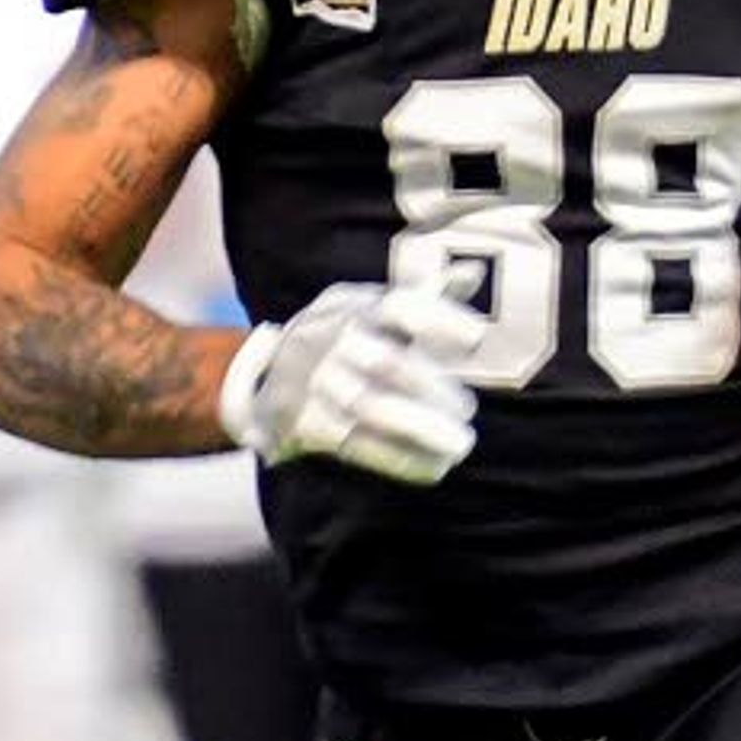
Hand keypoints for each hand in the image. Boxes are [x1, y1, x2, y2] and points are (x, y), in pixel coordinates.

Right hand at [223, 282, 488, 483]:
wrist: (264, 381)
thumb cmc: (337, 339)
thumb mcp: (367, 306)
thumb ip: (421, 294)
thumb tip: (472, 273)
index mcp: (351, 305)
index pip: (398, 306)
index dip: (439, 319)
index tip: (476, 338)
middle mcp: (329, 339)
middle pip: (388, 363)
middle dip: (434, 389)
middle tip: (467, 410)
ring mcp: (314, 383)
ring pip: (373, 408)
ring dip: (423, 429)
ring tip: (460, 445)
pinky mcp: (306, 424)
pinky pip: (359, 444)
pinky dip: (401, 459)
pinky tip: (434, 466)